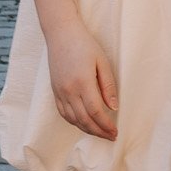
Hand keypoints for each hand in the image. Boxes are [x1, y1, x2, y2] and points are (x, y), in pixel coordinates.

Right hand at [44, 21, 118, 138]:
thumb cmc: (84, 44)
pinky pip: (63, 113)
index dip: (106, 125)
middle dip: (99, 132)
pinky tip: (84, 123)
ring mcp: (60, 92)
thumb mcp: (102, 61)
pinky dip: (74, 122)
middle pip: (84, 120)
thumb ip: (108, 85)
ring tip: (100, 132)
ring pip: (73, 119)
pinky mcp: (55, 91)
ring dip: (87, 129)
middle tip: (111, 136)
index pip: (95, 111)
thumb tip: (114, 107)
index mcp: (82, 82)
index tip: (115, 131)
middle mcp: (69, 90)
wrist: (61, 34)